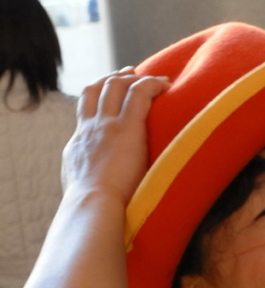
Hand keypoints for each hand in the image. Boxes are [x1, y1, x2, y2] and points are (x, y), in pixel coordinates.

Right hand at [62, 68, 169, 205]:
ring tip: (146, 75)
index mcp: (77, 147)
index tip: (108, 99)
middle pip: (95, 92)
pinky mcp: (126, 127)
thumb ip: (91, 190)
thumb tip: (96, 202)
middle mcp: (88, 130)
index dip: (97, 103)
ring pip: (114, 87)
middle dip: (110, 80)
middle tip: (126, 74)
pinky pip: (139, 94)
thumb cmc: (92, 213)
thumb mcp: (83, 196)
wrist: (92, 207)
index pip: (84, 116)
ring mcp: (105, 126)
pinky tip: (165, 83)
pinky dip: (151, 84)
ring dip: (130, 78)